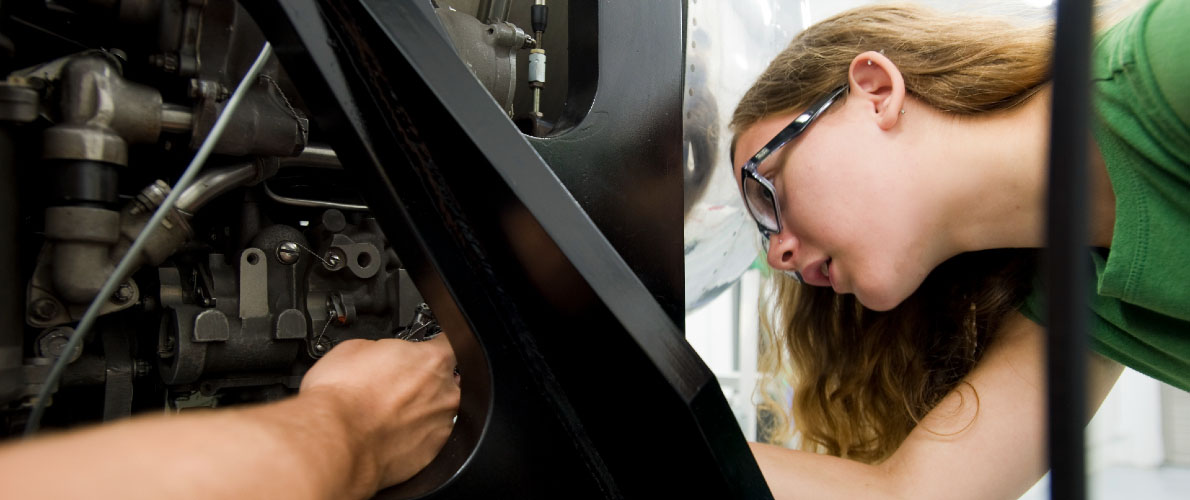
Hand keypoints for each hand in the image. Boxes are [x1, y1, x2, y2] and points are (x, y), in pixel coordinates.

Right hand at [300, 334, 459, 489]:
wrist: (334, 442)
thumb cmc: (341, 399)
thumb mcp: (355, 348)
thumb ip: (384, 349)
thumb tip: (383, 355)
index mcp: (431, 360)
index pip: (449, 343)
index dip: (436, 344)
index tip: (425, 349)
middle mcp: (444, 393)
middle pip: (447, 381)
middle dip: (424, 382)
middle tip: (393, 386)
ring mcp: (440, 425)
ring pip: (438, 411)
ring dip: (419, 410)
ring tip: (386, 413)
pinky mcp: (432, 453)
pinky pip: (428, 438)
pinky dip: (413, 436)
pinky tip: (388, 433)